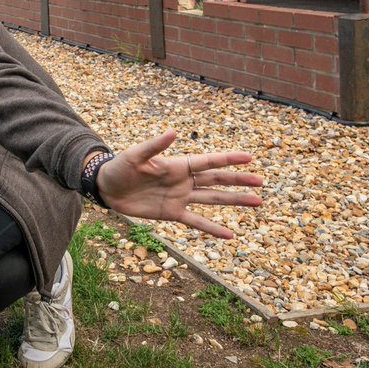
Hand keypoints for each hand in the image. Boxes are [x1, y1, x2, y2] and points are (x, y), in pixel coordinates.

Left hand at [96, 129, 262, 238]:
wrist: (107, 188)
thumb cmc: (120, 167)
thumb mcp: (135, 155)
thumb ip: (155, 146)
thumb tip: (173, 132)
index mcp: (177, 164)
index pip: (208, 161)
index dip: (228, 159)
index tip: (249, 158)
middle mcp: (183, 180)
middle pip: (217, 180)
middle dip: (239, 180)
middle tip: (260, 182)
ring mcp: (180, 197)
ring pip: (213, 199)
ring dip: (234, 201)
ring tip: (257, 202)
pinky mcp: (172, 213)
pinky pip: (196, 221)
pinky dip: (212, 228)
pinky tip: (230, 235)